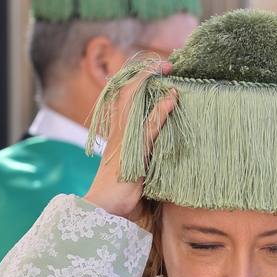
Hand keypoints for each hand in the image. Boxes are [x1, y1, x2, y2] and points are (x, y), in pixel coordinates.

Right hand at [82, 56, 176, 221]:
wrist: (105, 213)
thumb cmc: (123, 196)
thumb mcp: (140, 170)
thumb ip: (151, 156)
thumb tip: (169, 149)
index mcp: (121, 135)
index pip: (128, 99)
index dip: (140, 82)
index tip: (159, 71)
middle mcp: (120, 133)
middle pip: (129, 93)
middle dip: (146, 74)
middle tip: (166, 63)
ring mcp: (125, 142)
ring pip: (135, 103)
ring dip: (151, 83)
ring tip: (167, 68)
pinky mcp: (134, 154)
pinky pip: (148, 128)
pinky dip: (160, 112)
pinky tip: (171, 99)